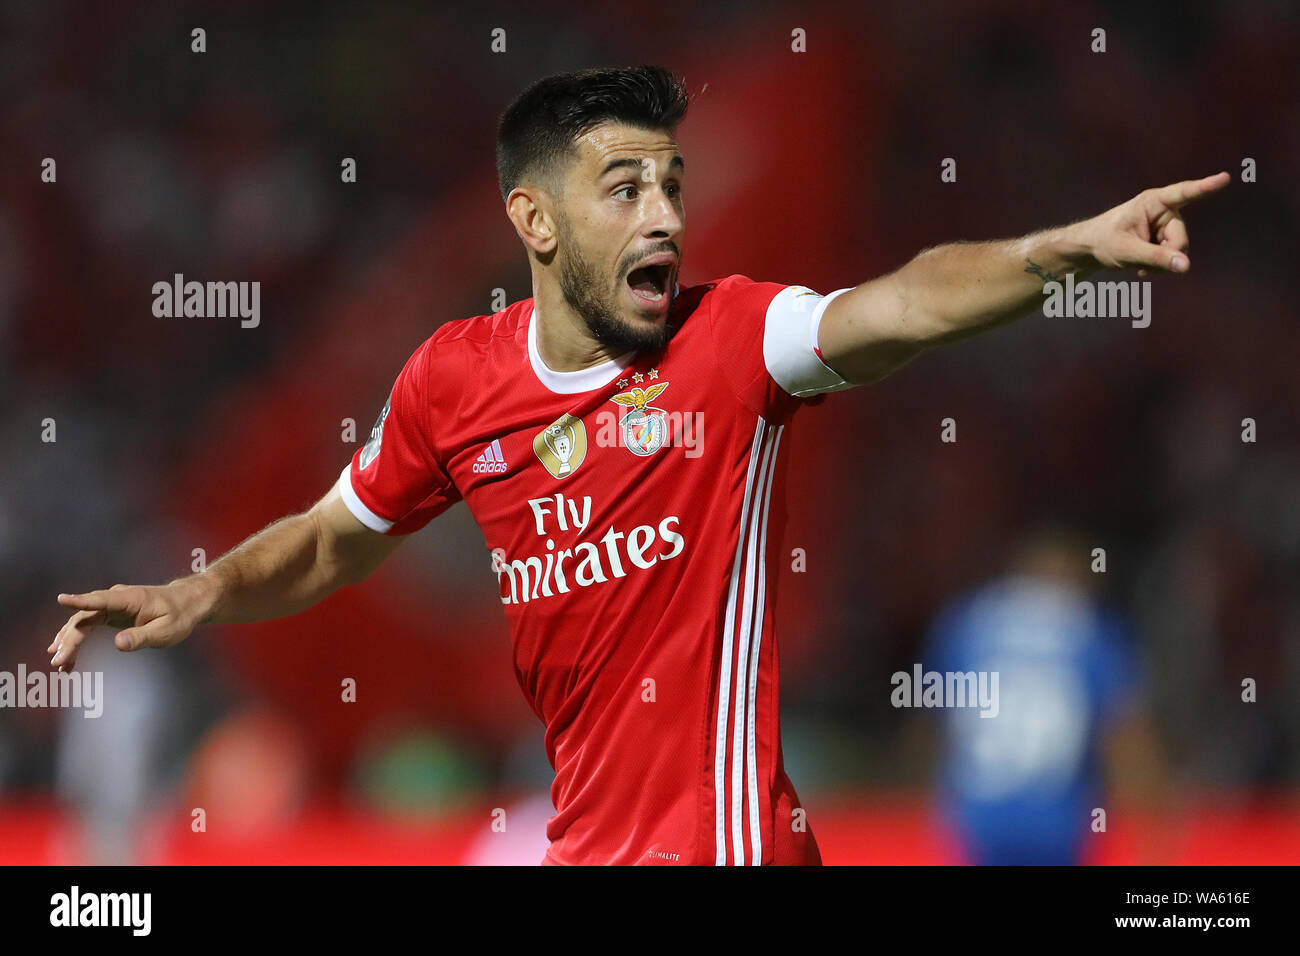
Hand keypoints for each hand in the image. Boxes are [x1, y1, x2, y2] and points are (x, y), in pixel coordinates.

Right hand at [49, 580, 208, 670]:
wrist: (187, 603)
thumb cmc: (178, 616)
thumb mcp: (166, 631)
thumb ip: (142, 637)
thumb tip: (118, 644)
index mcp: (130, 599)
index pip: (101, 600)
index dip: (81, 600)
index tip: (61, 599)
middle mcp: (116, 599)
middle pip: (85, 616)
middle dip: (69, 638)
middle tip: (58, 661)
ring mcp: (111, 605)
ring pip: (82, 621)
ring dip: (68, 641)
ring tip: (59, 664)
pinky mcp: (110, 613)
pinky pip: (87, 624)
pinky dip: (76, 639)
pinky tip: (66, 655)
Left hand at [1077, 171, 1229, 276]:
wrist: (1090, 250)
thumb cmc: (1103, 243)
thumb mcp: (1127, 252)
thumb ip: (1156, 258)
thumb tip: (1186, 265)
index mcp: (1152, 202)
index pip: (1183, 193)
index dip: (1205, 186)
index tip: (1225, 178)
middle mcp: (1163, 211)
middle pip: (1180, 239)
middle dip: (1166, 256)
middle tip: (1142, 267)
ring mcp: (1165, 226)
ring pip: (1178, 251)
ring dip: (1161, 263)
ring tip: (1138, 264)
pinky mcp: (1164, 239)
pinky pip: (1173, 257)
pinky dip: (1159, 266)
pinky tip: (1142, 269)